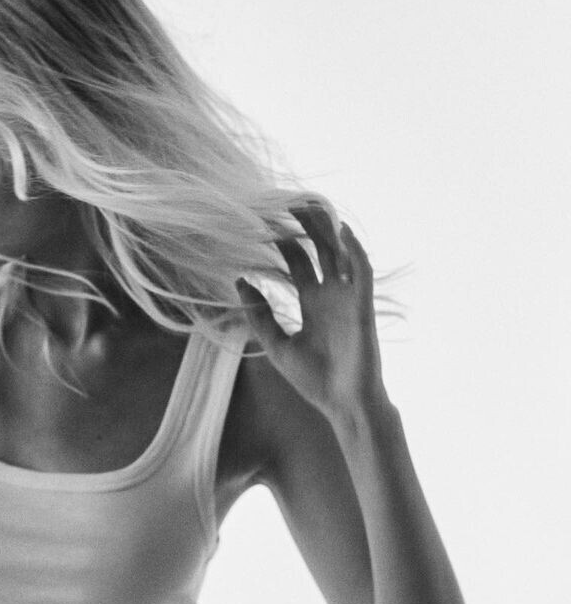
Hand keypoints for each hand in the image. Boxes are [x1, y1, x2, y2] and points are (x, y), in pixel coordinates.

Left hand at [235, 204, 384, 420]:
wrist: (342, 404)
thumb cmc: (314, 380)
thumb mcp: (277, 345)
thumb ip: (261, 315)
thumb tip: (240, 281)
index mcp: (312, 302)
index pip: (297, 262)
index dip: (282, 242)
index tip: (263, 221)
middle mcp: (331, 295)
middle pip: (318, 250)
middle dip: (304, 225)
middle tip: (285, 199)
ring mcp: (348, 299)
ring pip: (339, 253)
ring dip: (327, 229)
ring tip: (311, 203)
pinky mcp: (363, 308)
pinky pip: (362, 273)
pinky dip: (354, 251)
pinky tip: (341, 232)